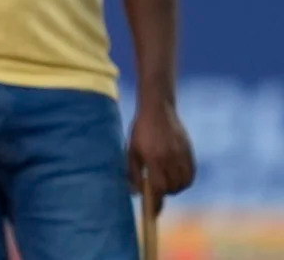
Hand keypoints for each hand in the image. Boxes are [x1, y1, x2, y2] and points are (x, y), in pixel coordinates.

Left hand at [128, 100, 195, 215]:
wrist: (158, 109)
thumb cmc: (141, 131)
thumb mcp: (131, 150)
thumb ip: (133, 172)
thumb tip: (135, 193)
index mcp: (153, 158)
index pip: (157, 188)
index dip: (155, 203)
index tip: (152, 213)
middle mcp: (170, 158)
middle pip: (172, 188)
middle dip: (163, 193)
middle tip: (155, 191)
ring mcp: (182, 155)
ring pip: (183, 183)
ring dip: (174, 188)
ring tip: (165, 182)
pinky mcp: (189, 152)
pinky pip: (191, 174)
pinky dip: (184, 180)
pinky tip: (176, 177)